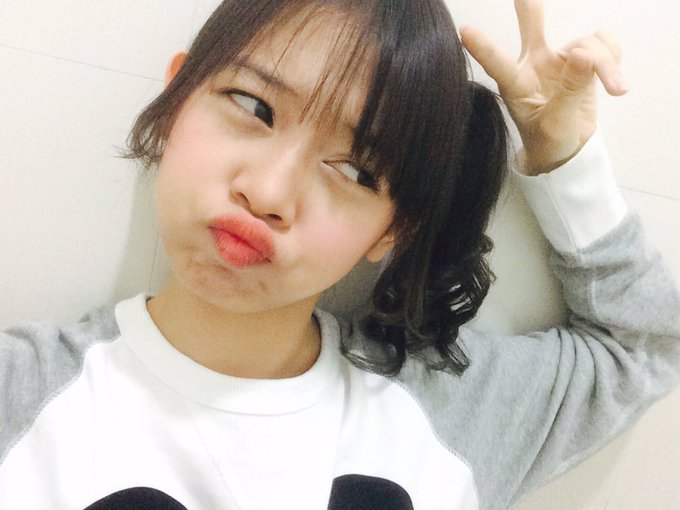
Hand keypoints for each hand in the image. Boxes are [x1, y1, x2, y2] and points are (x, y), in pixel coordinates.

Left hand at [460, 0, 626, 174]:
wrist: (566, 149)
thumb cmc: (548, 141)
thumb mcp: (555, 125)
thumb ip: (568, 91)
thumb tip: (582, 53)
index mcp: (516, 85)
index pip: (497, 64)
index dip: (482, 48)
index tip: (464, 30)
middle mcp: (535, 65)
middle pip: (531, 26)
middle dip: (529, 8)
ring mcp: (559, 60)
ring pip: (587, 43)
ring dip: (605, 63)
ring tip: (617, 89)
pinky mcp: (583, 60)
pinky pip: (603, 42)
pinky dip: (613, 55)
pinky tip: (614, 79)